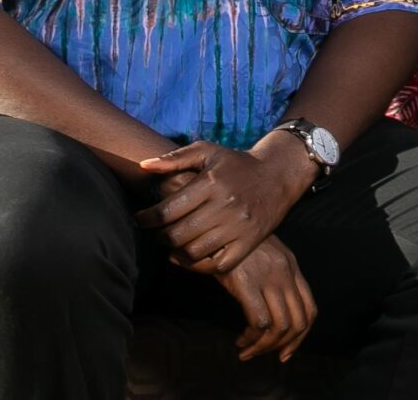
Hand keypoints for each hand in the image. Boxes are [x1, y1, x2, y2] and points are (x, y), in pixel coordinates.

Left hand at [134, 139, 310, 273]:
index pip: (168, 210)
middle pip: (178, 235)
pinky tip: (187, 257)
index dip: (147, 218)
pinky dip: (197, 266)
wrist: (277, 175)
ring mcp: (238, 228)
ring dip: (174, 252)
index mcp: (211, 183)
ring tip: (169, 244)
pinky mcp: (248, 243)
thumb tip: (143, 166)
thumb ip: (174, 158)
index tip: (140, 219)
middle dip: (159, 236)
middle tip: (154, 233)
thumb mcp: (207, 152)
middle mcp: (224, 206)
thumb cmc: (236, 163)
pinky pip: (217, 265)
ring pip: (194, 252)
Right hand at [217, 234, 316, 362]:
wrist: (214, 223)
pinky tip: (241, 341)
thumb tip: (270, 315)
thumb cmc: (234, 241)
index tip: (287, 350)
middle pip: (299, 321)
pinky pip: (260, 322)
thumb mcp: (261, 255)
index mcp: (291, 266)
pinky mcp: (248, 283)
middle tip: (268, 355)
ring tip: (248, 351)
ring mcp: (268, 278)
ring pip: (280, 326)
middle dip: (285, 346)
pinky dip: (252, 338)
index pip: (310, 308)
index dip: (301, 335)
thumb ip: (272, 278)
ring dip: (264, 346)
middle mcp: (285, 273)